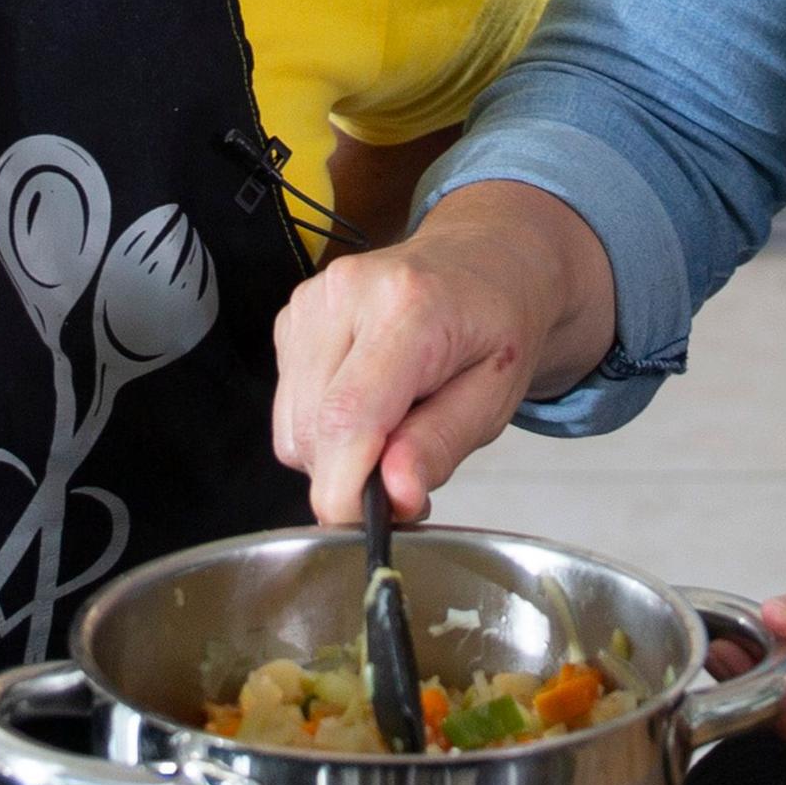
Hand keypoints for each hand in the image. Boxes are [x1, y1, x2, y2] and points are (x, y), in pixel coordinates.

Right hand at [270, 183, 610, 529]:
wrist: (485, 260)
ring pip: (292, 426)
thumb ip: (442, 444)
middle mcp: (347, 294)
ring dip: (335, 451)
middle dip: (351, 475)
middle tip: (404, 471)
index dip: (346, 488)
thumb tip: (393, 496)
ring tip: (392, 424)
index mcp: (409, 307)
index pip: (349, 416)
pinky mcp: (292, 315)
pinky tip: (367, 399)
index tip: (367, 524)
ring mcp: (312, 301)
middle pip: (313, 429)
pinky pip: (288, 405)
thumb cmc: (497, 324)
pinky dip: (323, 423)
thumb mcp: (496, 395)